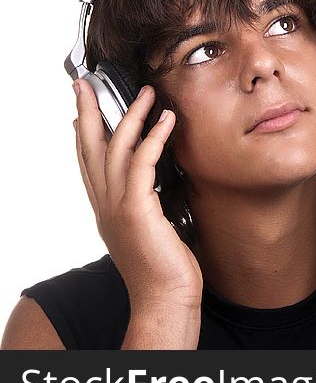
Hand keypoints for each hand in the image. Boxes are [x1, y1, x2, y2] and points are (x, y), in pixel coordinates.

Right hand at [73, 80, 202, 314]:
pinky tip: (166, 120)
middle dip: (88, 112)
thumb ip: (147, 205)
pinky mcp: (137, 209)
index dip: (83, 135)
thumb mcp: (151, 229)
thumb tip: (156, 189)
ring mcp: (118, 206)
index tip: (82, 111)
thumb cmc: (165, 269)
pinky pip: (142, 163)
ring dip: (131, 115)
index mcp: (106, 210)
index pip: (89, 164)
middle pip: (89, 149)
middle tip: (85, 84)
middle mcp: (105, 205)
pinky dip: (154, 137)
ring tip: (146, 92)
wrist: (165, 298)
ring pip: (114, 148)